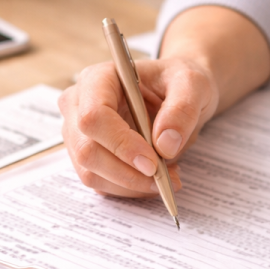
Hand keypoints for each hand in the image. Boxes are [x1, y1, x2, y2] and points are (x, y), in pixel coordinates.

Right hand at [59, 57, 218, 197]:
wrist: (174, 92)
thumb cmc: (176, 82)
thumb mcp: (192, 84)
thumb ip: (182, 110)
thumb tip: (165, 145)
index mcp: (97, 80)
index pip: (93, 117)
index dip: (121, 144)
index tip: (152, 163)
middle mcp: (78, 107)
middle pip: (87, 151)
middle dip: (127, 173)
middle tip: (164, 178)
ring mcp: (78, 136)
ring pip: (92, 174)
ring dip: (131, 184)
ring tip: (165, 175)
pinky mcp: (87, 159)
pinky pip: (101, 184)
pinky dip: (130, 188)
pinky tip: (153, 177)